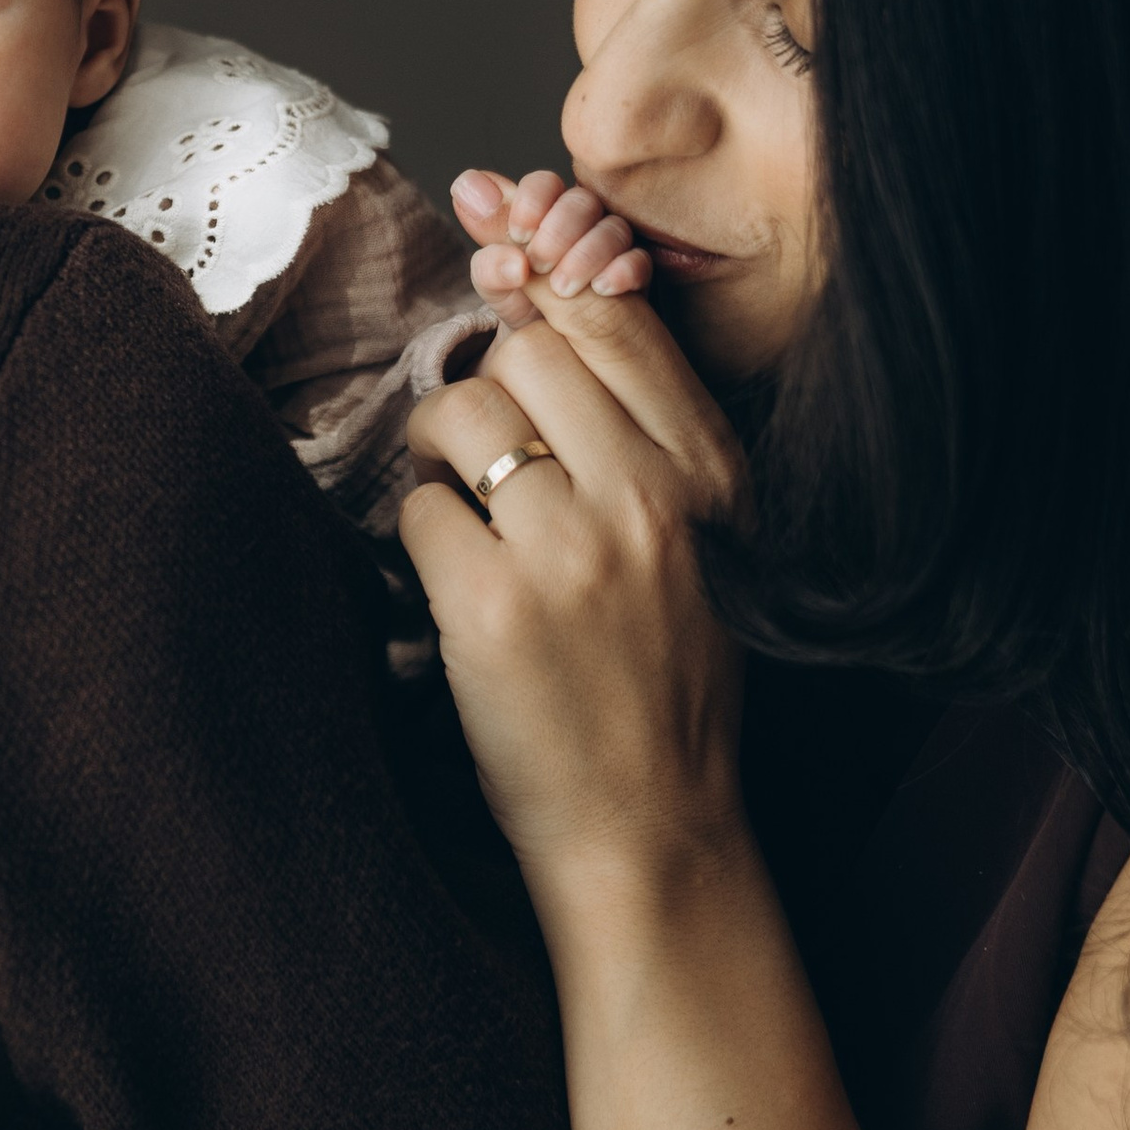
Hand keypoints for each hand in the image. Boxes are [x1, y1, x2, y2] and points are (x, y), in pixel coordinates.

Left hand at [403, 269, 746, 895]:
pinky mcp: (491, 608)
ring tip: (459, 507)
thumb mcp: (704, 543)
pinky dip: (419, 539)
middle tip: (477, 447)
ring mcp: (568, 551)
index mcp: (711, 474)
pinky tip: (451, 582)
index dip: (544, 303)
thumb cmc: (663, 679)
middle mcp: (649, 498)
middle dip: (485, 387)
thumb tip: (542, 326)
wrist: (651, 826)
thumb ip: (646, 441)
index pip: (614, 321)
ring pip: (462, 414)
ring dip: (438, 453)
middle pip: (526, 352)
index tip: (510, 322)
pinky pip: (419, 512)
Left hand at [451, 168, 653, 317]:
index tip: (519, 233)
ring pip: (613, 228)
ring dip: (587, 253)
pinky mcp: (633, 275)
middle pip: (581, 201)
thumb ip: (485, 240)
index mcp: (542, 214)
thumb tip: (466, 187)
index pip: (544, 184)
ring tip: (562, 288)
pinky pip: (640, 260)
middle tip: (538, 265)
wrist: (546, 357)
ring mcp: (610, 247)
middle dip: (558, 231)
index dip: (532, 200)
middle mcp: (579, 223)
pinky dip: (624, 269)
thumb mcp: (497, 283)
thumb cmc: (521, 308)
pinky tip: (604, 288)